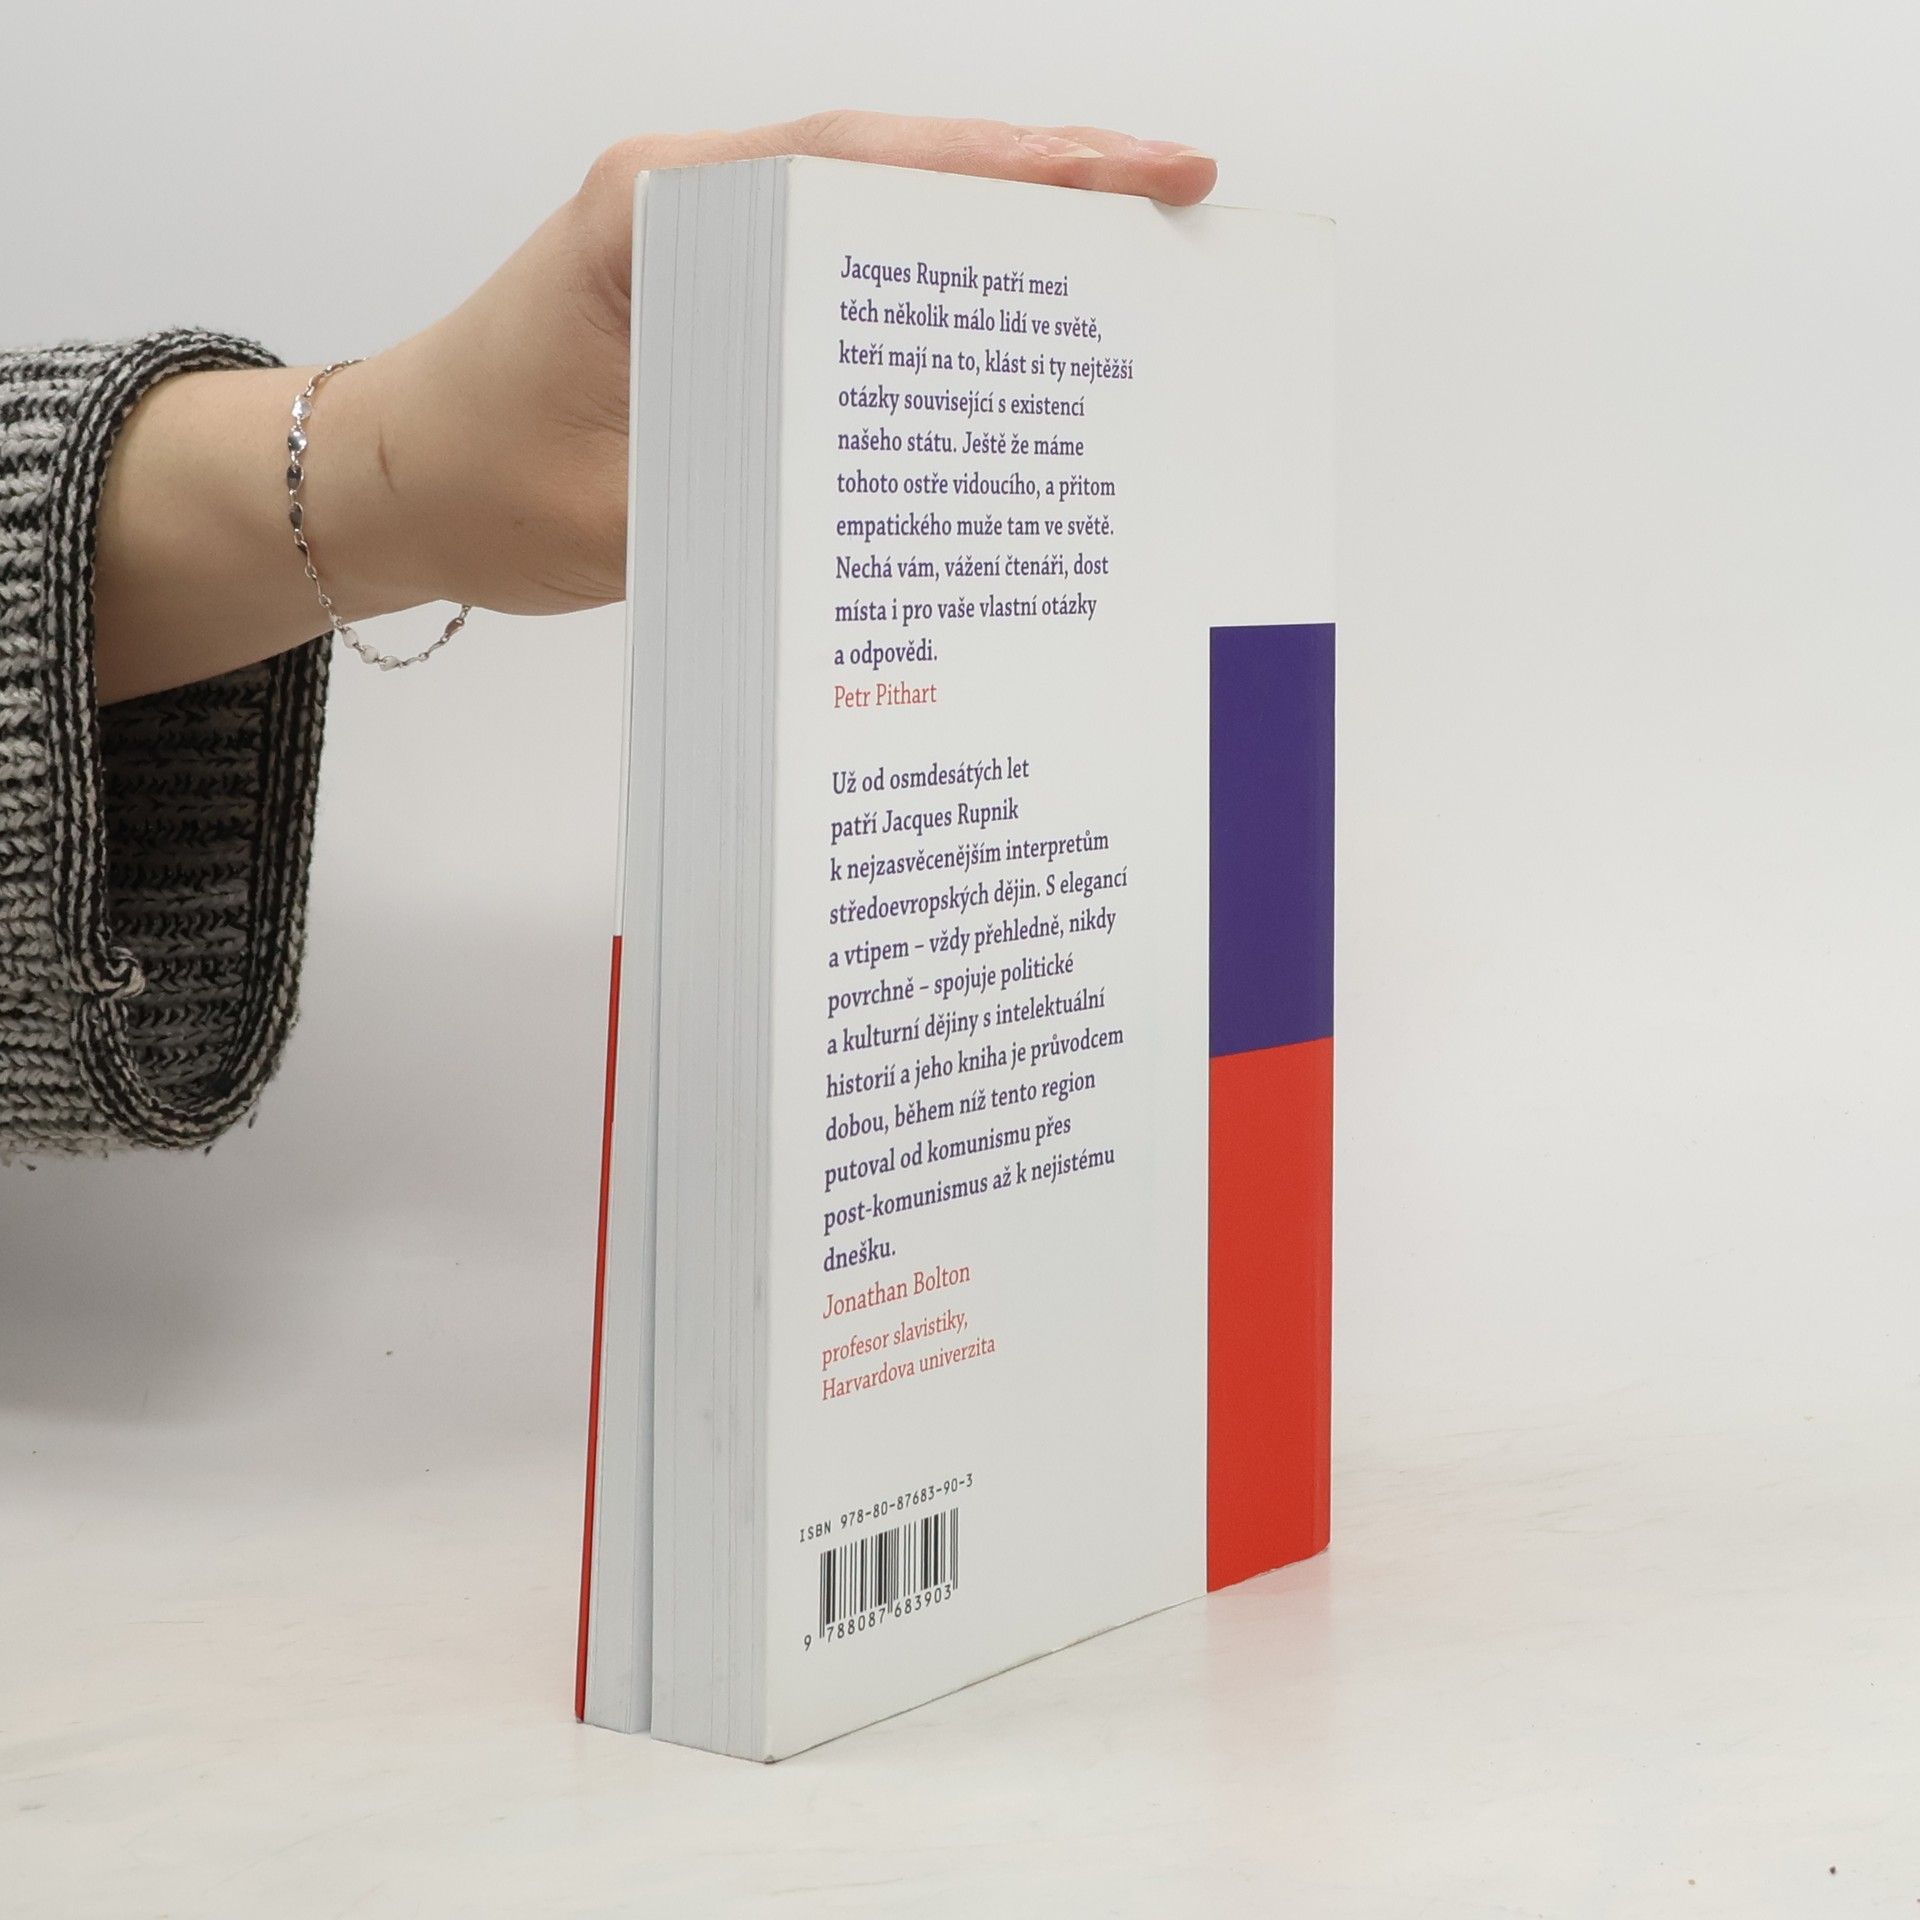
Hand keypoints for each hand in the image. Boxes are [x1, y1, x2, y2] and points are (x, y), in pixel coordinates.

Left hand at [368, 111, 1214, 614]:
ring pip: (874, 218)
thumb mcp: (622, 516)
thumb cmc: (476, 483)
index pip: (855, 167)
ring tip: (1122, 257)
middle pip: (889, 171)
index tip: (1123, 174)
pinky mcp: (715, 296)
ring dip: (991, 236)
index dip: (1002, 169)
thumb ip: (755, 498)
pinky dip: (924, 295)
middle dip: (1037, 185)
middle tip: (1171, 202)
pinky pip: (838, 277)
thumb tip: (903, 519)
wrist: (392, 482)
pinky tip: (1001, 327)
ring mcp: (704, 243)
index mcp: (655, 217)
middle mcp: (688, 205)